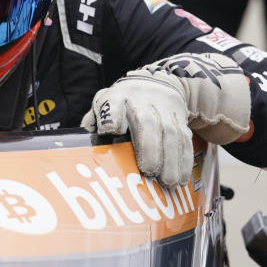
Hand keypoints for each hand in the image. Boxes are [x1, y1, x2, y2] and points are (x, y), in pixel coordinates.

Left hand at [81, 52, 250, 185]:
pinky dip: (184, 161)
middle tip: (148, 171)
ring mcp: (163, 110)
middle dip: (149, 147)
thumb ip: (93, 123)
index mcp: (116, 98)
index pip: (112, 104)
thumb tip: (81, 148)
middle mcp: (141, 101)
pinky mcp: (180, 120)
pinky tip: (181, 178)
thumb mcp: (104, 104)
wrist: (157, 84)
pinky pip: (185, 140)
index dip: (112, 116)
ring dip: (170, 160)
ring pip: (169, 133)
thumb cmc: (122, 102)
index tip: (112, 130)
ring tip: (167, 182)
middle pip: (146, 122)